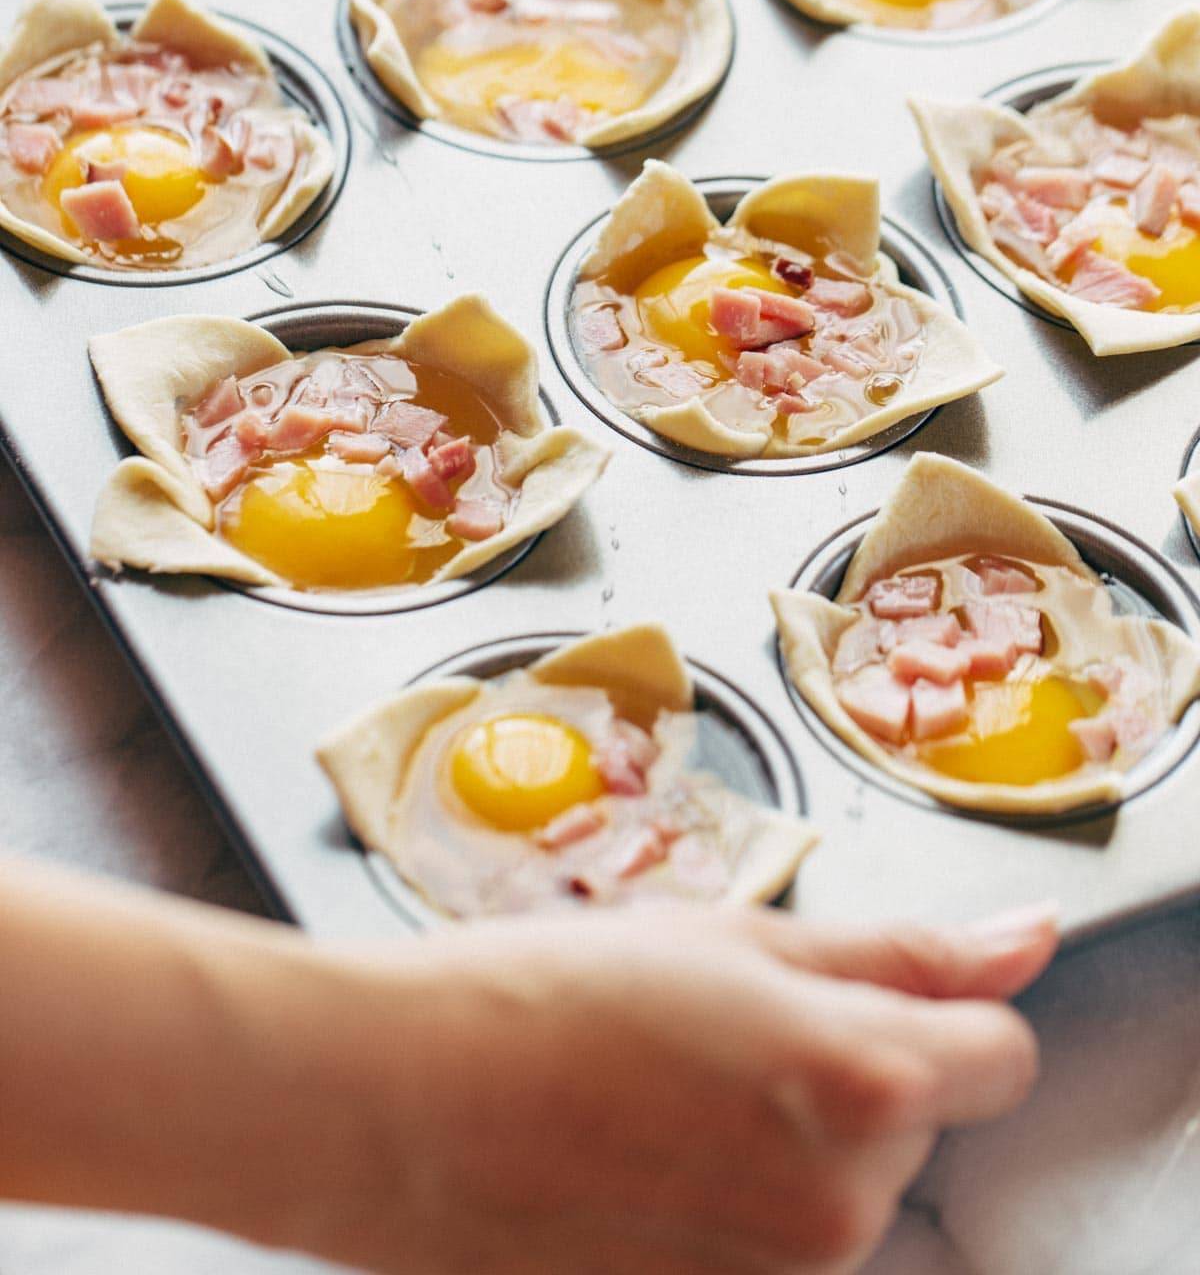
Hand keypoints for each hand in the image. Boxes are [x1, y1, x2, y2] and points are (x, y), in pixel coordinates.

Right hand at [312, 901, 1055, 1274]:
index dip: (946, 1010)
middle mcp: (842, 1207)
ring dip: (792, 1137)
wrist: (395, 1107)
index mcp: (860, 1080)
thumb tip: (1024, 943)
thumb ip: (902, 951)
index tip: (882, 992)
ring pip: (849, 1187)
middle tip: (723, 1026)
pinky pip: (778, 1246)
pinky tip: (645, 1153)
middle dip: (850, 1069)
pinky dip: (737, 1199)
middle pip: (919, 1121)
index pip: (1002, 1054)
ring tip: (667, 1087)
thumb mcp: (734, 937)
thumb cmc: (544, 999)